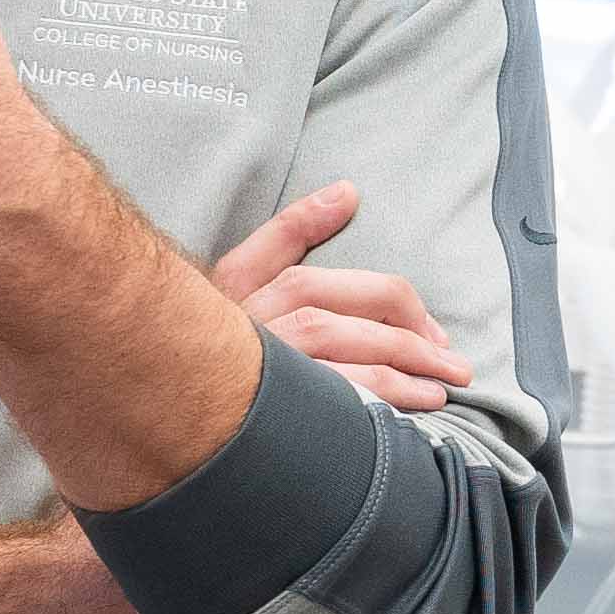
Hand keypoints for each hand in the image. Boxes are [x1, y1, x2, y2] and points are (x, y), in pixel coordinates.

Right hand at [214, 182, 472, 414]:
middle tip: (450, 355)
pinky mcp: (271, 422)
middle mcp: (250, 329)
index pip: (309, 272)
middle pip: (340, 323)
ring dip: (402, 374)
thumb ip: (290, 231)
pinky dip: (375, 409)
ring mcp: (261, 377)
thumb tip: (348, 191)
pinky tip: (410, 415)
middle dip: (405, 334)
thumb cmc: (212, 336)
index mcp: (243, 290)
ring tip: (443, 385)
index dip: (380, 293)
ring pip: (340, 365)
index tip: (424, 315)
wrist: (164, 401)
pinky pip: (333, 411)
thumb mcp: (238, 276)